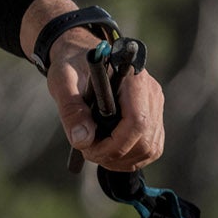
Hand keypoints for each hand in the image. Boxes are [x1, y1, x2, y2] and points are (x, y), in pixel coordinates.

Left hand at [45, 28, 165, 171]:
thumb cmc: (72, 65)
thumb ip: (71, 109)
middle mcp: (150, 92)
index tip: (89, 149)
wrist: (80, 56)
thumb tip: (82, 140)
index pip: (137, 121)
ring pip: (150, 148)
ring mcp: (155, 106)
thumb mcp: (62, 81)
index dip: (116, 143)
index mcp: (132, 78)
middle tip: (88, 153)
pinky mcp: (153, 117)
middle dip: (116, 155)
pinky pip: (150, 147)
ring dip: (123, 160)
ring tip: (96, 153)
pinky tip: (109, 154)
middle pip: (146, 140)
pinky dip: (130, 158)